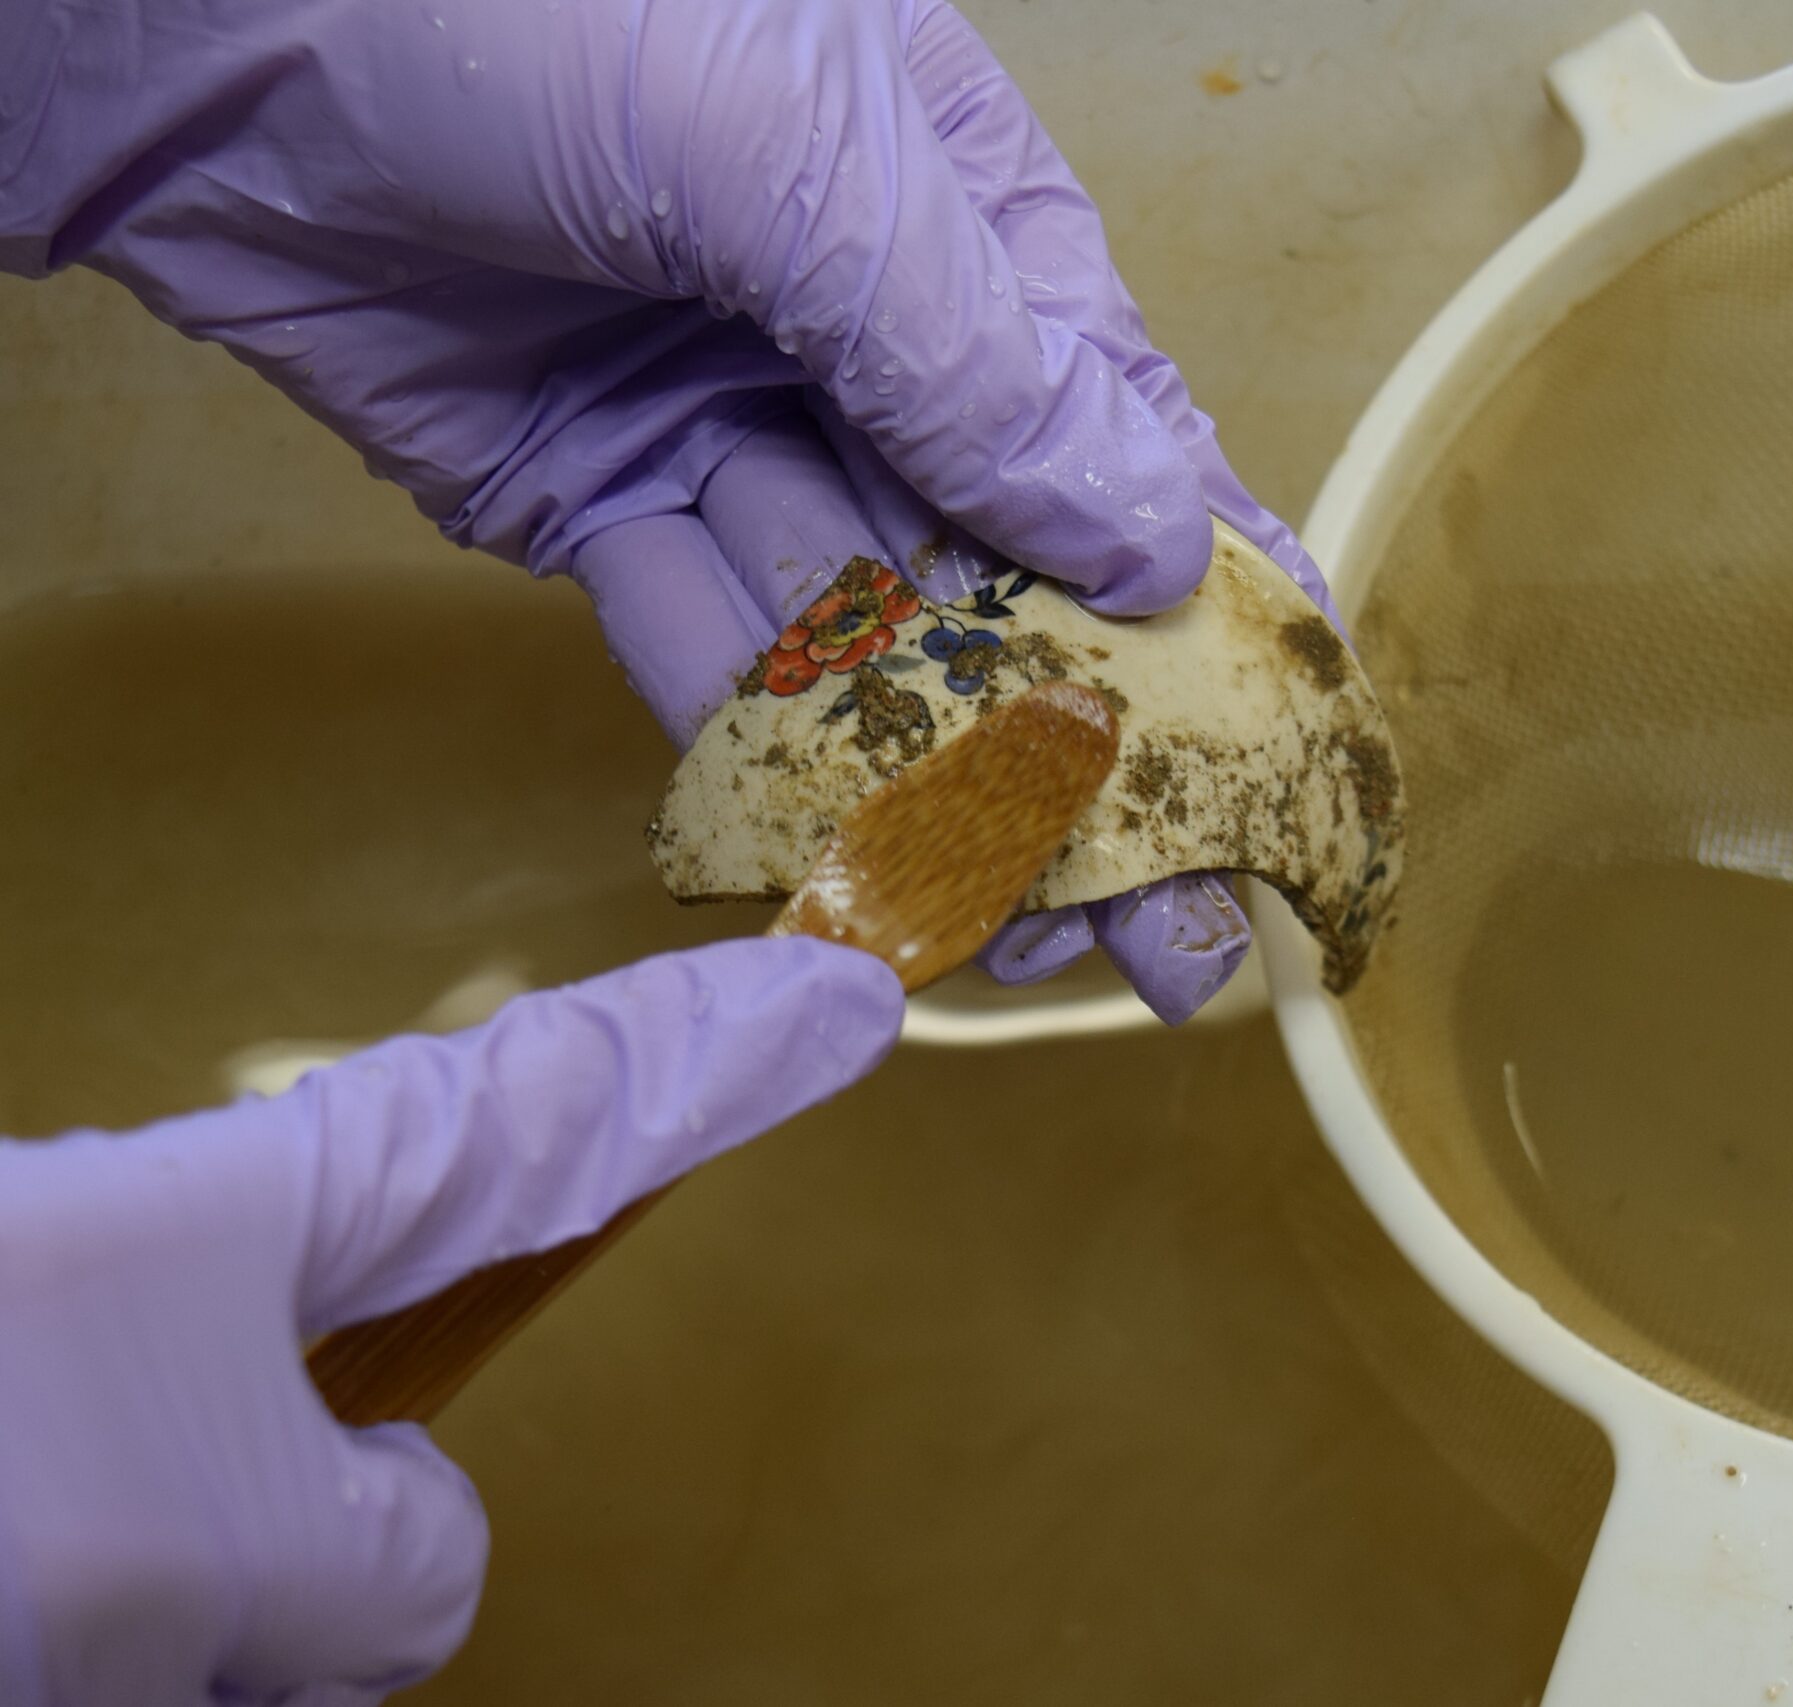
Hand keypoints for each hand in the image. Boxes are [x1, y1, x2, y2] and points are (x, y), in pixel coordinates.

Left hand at [0, 938, 901, 1705]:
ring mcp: (101, 1429)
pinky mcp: (58, 1546)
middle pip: (390, 1414)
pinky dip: (156, 1674)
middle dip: (348, 1556)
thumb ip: (386, 1546)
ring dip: (221, 1669)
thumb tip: (386, 1565)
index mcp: (245, 1215)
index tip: (839, 995)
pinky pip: (177, 1643)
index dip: (706, 1067)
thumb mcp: (227, 1535)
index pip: (545, 1117)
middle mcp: (175, 1306)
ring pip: (270, 1582)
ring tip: (97, 1653)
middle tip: (226, 1638)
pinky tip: (92, 1665)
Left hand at [1, 0, 1335, 1021]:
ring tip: (1001, 925)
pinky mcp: (589, 495)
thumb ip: (974, 355)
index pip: (1124, 427)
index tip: (1281, 753)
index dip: (1212, 595)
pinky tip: (826, 847)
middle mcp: (861, 329)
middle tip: (1157, 930)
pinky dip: (748, 734)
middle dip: (1082, 746)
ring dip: (926, 775)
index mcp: (961, 216)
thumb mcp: (794, 149)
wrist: (182, 7)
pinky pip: (692, 633)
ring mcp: (725, 418)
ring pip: (857, 626)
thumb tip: (1155, 540)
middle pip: (1005, 566)